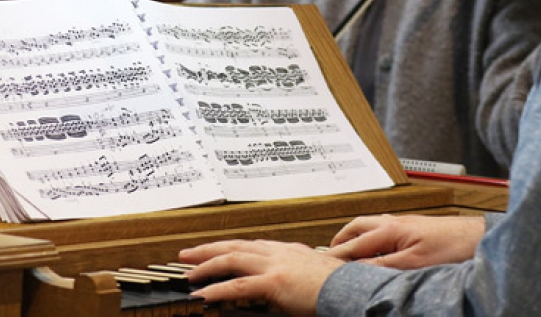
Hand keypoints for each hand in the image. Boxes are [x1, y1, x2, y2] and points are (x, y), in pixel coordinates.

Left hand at [178, 239, 343, 315]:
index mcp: (289, 251)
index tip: (216, 251)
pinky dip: (216, 290)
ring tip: (188, 274)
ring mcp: (276, 264)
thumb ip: (299, 276)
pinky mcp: (274, 282)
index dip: (231, 248)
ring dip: (206, 265)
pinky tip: (202, 295)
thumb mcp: (317, 274)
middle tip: (188, 255)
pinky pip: (238, 285)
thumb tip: (292, 284)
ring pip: (232, 259)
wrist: (353, 288)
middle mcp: (279, 252)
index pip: (252, 246)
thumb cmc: (341, 285)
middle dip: (209, 249)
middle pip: (236, 246)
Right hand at [326, 214, 483, 269]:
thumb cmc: (451, 247)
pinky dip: (371, 237)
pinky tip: (376, 248)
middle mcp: (394, 221)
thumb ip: (382, 266)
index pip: (354, 243)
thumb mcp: (412, 264)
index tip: (320, 264)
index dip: (336, 254)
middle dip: (341, 239)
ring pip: (370, 226)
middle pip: (357, 227)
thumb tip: (357, 269)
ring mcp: (404, 223)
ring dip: (356, 236)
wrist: (476, 238)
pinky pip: (383, 229)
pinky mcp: (413, 228)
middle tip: (329, 253)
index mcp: (390, 228)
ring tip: (348, 250)